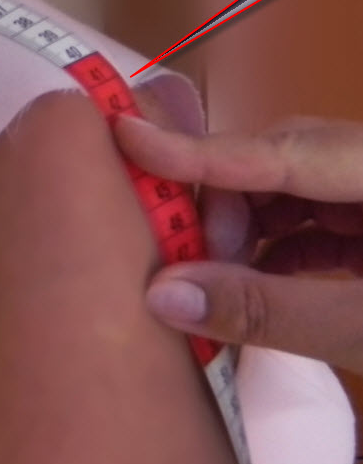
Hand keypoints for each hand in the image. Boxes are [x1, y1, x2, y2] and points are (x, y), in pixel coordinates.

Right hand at [113, 114, 362, 373]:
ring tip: (218, 281)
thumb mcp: (358, 330)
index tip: (125, 134)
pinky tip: (247, 286)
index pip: (283, 149)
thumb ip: (266, 310)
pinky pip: (307, 221)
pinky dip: (269, 251)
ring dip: (242, 230)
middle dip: (223, 205)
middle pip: (279, 161)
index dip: (198, 148)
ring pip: (287, 190)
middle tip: (190, 263)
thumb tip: (160, 295)